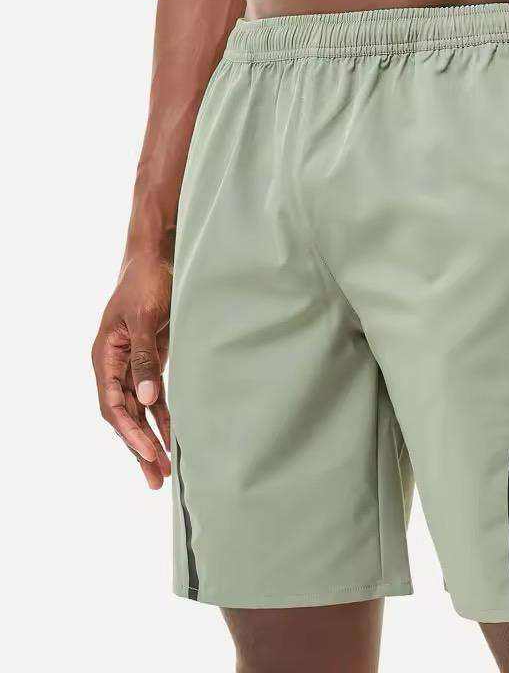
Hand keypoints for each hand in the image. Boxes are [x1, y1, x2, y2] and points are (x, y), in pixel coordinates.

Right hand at [92, 254, 172, 488]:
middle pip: (124, 416)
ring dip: (151, 438)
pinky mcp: (150, 362)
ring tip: (164, 470)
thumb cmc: (146, 283)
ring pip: (138, 411)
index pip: (113, 406)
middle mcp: (114, 366)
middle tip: (156, 478)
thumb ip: (145, 359)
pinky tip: (173, 436)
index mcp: (105, 357)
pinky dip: (163, 417)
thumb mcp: (145, 319)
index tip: (150, 452)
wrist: (156, 259)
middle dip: (139, 447)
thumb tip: (145, 400)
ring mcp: (131, 366)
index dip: (131, 432)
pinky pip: (153, 397)